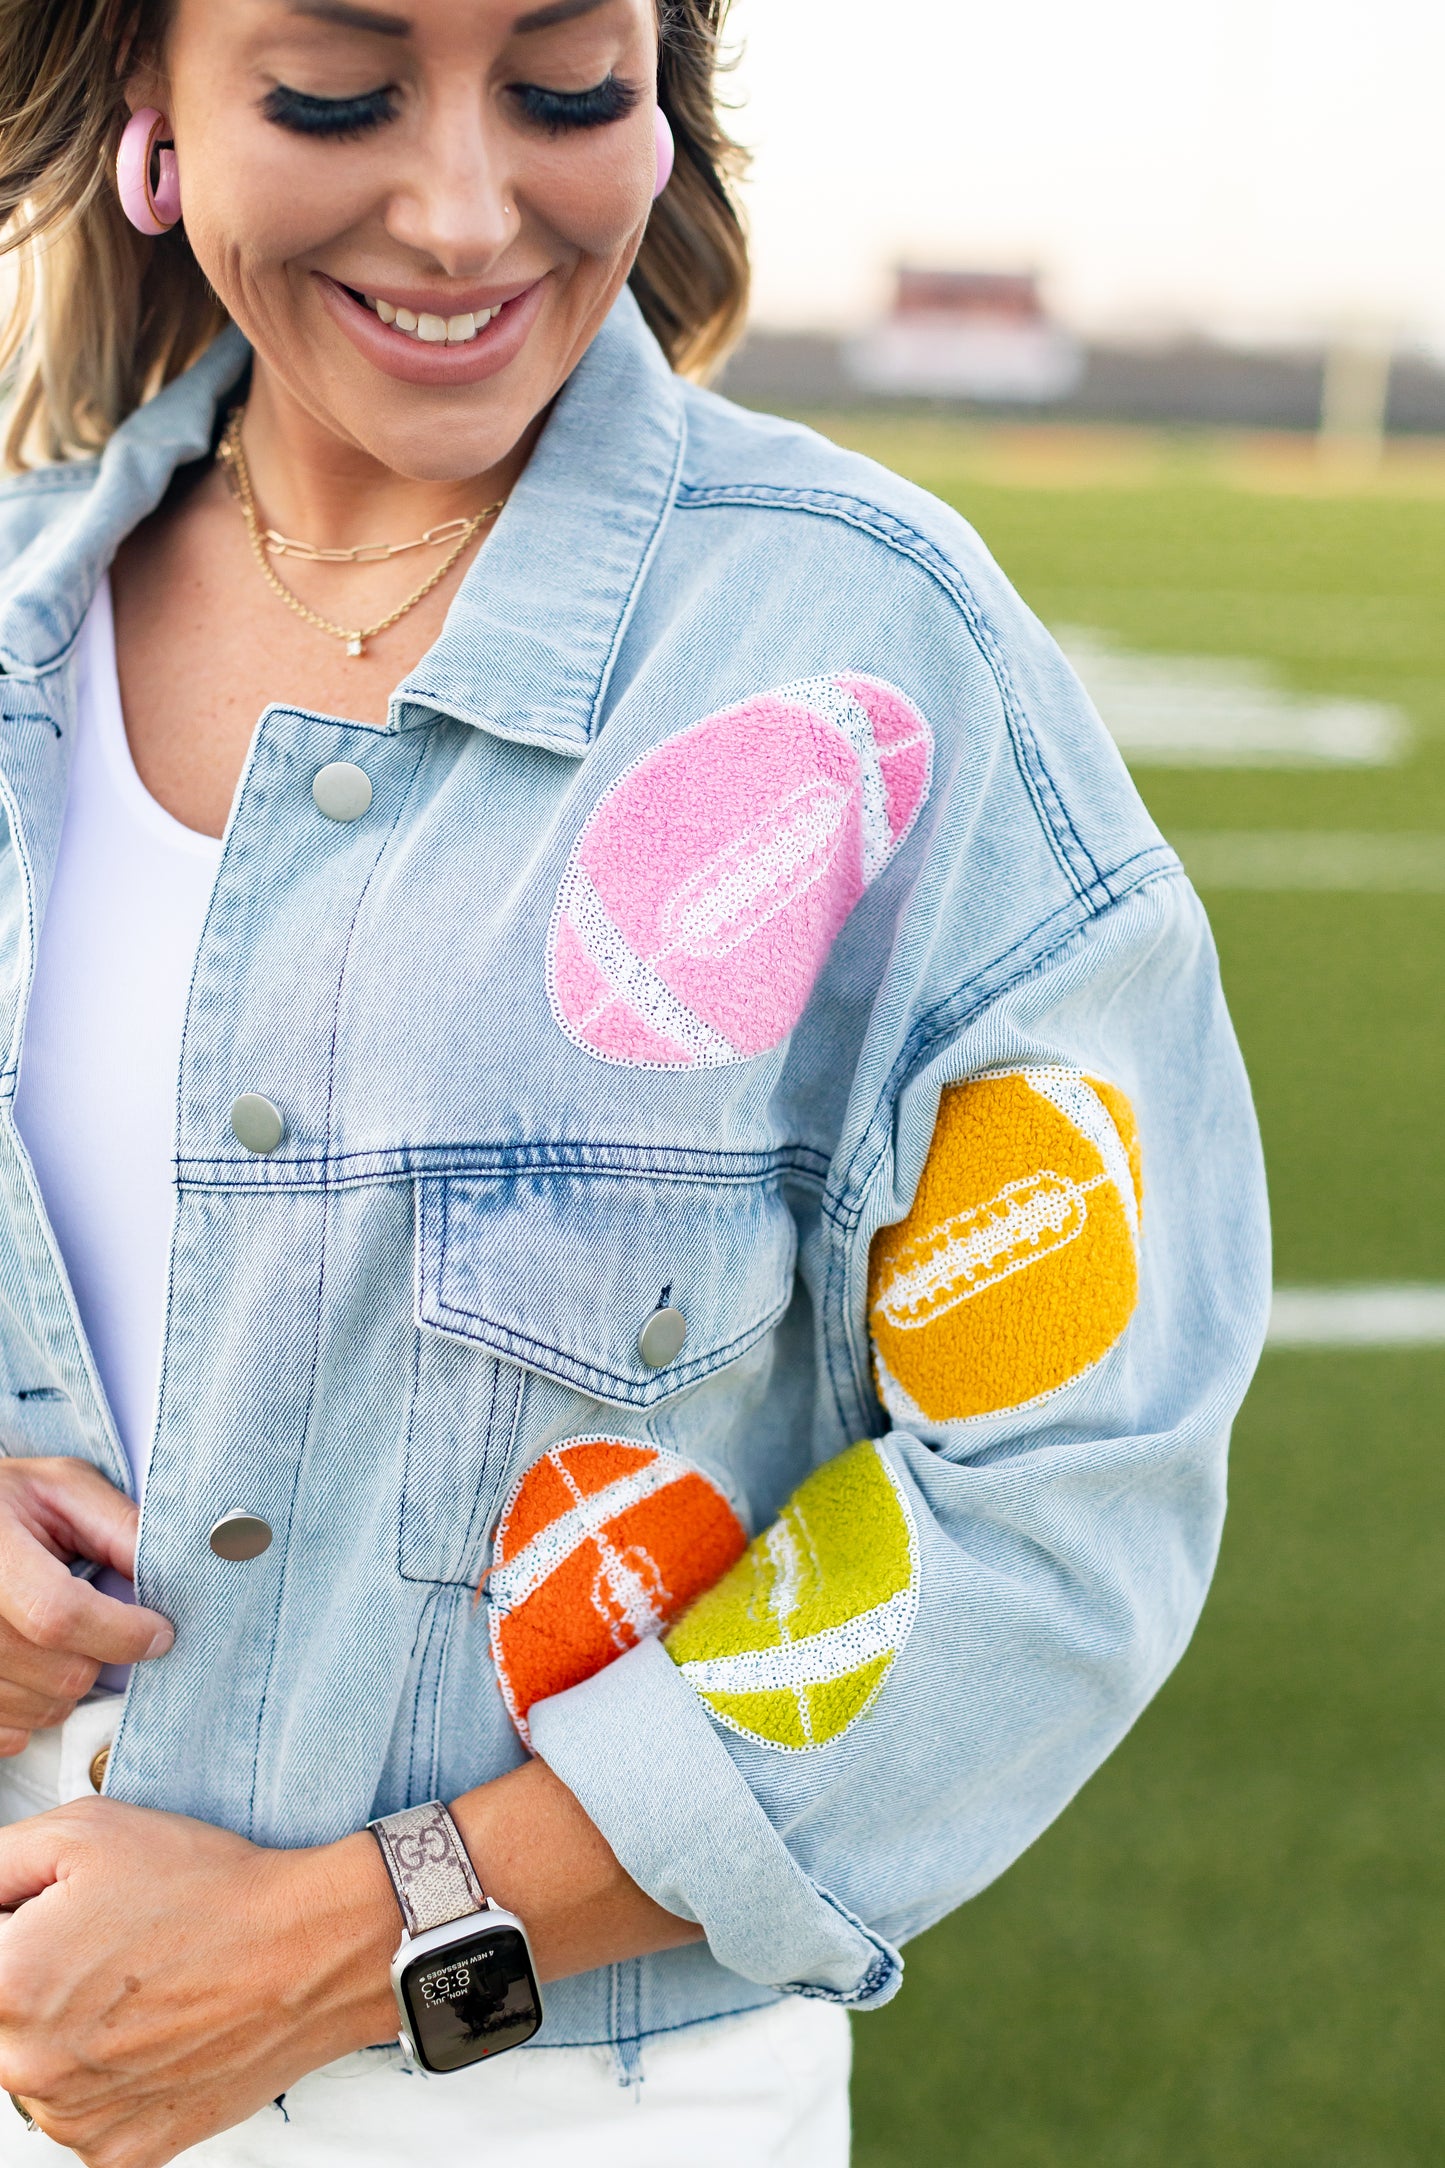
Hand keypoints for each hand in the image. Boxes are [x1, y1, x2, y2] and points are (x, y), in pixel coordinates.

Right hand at [0, 1459, 172, 1753]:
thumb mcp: (63, 1489)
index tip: (159, 1630)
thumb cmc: (9, 1502)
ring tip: (62, 1639)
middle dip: (104, 1654)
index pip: (59, 1616)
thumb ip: (119, 1526)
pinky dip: (35, 1711)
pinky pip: (10, 1734)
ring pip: (41, 1710)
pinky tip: (34, 1668)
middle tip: (105, 1624)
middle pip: (60, 1673)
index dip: (122, 1632)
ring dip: (71, 1685)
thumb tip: (177, 1576)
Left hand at [0, 1800, 397, 2167]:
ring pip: (33, 2071)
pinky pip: (81, 2115)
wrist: (304, 1951)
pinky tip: (148, 2033)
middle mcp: (28, 2066)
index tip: (57, 1929)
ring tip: (134, 1988)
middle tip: (101, 1947)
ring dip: (64, 2035)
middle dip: (32, 1982)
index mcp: (8, 1984)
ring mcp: (73, 2118)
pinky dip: (105, 2079)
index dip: (17, 1928)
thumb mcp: (86, 1833)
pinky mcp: (118, 2152)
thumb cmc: (210, 1893)